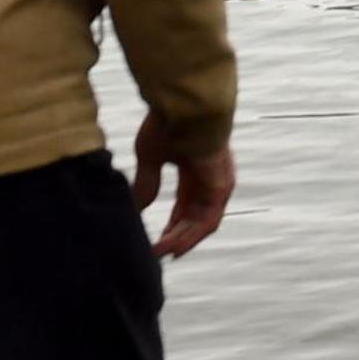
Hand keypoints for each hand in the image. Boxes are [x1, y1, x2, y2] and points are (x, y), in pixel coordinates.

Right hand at [129, 114, 236, 259]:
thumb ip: (148, 182)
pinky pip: (207, 219)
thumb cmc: (169, 122)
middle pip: (195, 218)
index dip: (173, 226)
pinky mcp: (219, 186)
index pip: (186, 206)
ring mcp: (217, 183)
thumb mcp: (151, 157)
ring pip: (202, 223)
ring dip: (182, 240)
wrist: (184, 105)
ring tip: (161, 254)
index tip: (157, 243)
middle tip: (156, 254)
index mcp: (196, 170)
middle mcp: (210, 179)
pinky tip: (172, 246)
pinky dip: (190, 235)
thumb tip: (139, 207)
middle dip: (176, 237)